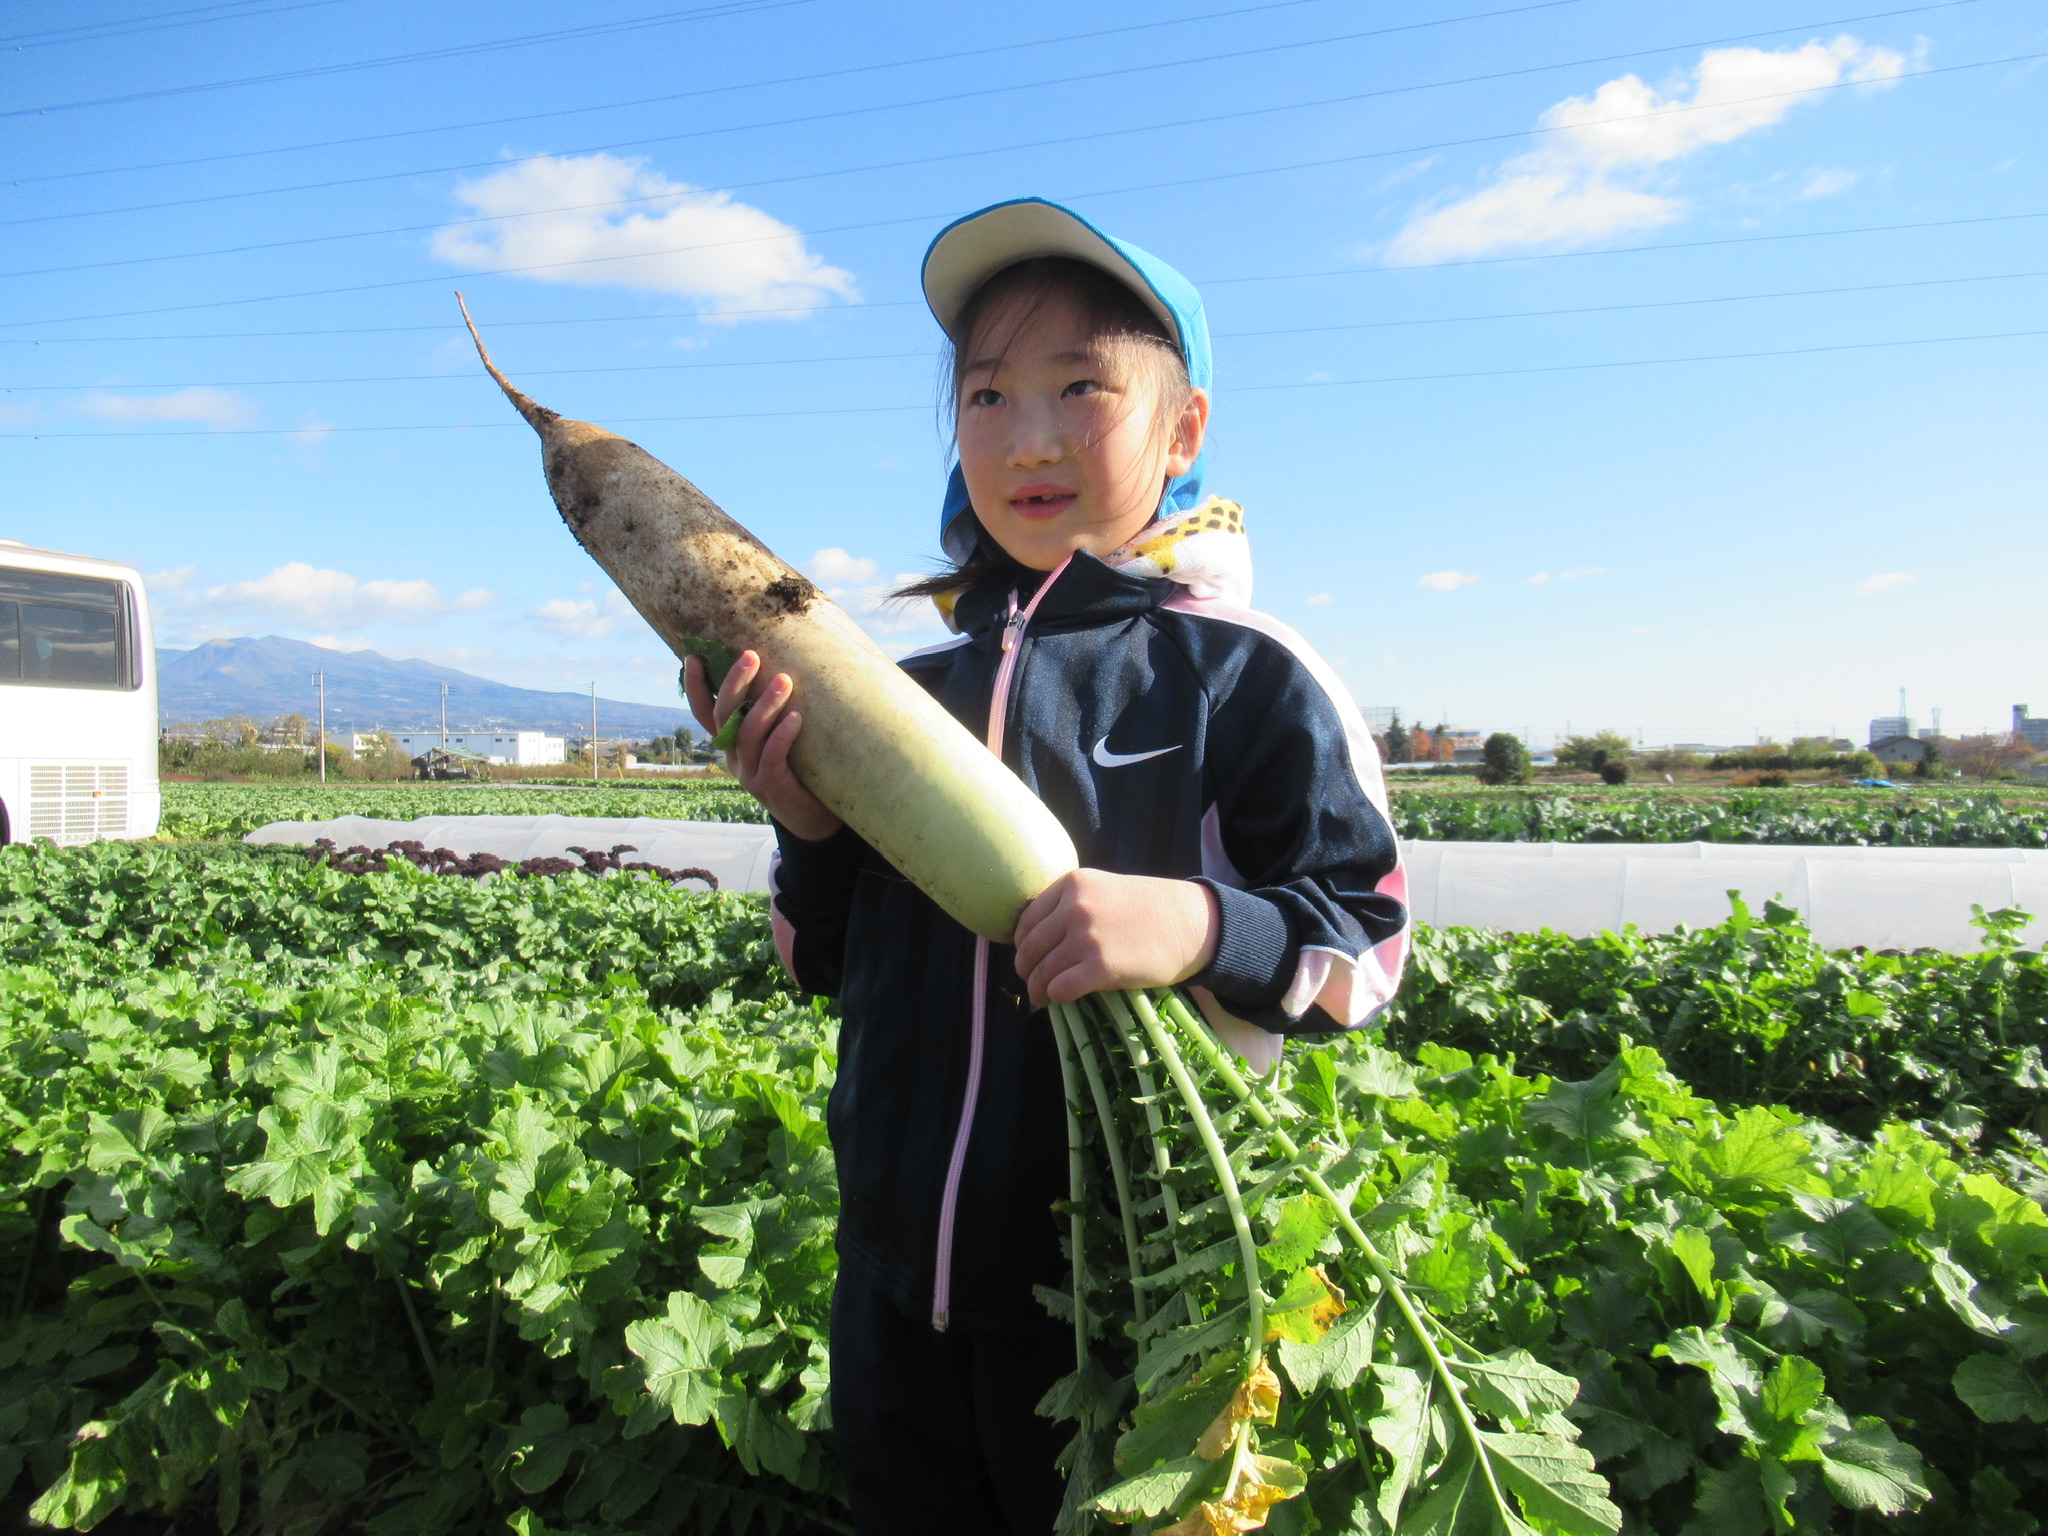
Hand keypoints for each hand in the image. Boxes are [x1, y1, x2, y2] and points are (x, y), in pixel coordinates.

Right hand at [684, 651, 842, 842]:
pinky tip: (796, 718)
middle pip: (724, 716)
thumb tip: (782, 667)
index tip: (692, 656)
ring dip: (766, 704)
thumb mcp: (779, 738)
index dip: (696, 687)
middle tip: (751, 656)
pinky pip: (771, 757)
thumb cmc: (799, 768)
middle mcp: (734, 757)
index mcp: (731, 743)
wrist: (813, 817)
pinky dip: (782, 735)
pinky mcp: (770, 786)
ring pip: (748, 734)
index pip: (705, 713)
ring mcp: (749, 773)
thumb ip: (772, 713)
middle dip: (734, 683)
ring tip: (784, 680)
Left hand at [1012, 869, 1220, 1006]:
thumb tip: (1040, 936)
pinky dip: (1055, 997)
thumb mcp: (1105, 889)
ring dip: (1037, 988)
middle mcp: (1074, 908)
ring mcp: (1086, 937)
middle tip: (1033, 980)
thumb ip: (1073, 904)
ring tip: (1042, 996)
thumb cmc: (1150, 908)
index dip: (1023, 944)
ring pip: (1041, 971)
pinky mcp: (1101, 966)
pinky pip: (1060, 988)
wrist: (1190, 923)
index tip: (1030, 956)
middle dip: (1026, 969)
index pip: (1027, 920)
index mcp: (1072, 885)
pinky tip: (1060, 999)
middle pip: (1030, 948)